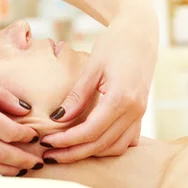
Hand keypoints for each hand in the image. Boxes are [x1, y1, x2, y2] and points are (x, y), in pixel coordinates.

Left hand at [41, 7, 157, 162]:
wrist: (140, 32)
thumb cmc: (114, 44)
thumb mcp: (91, 67)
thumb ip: (77, 97)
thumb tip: (57, 119)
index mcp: (122, 98)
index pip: (90, 131)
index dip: (66, 141)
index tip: (46, 143)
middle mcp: (135, 110)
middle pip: (101, 144)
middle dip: (73, 153)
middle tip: (49, 155)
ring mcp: (141, 113)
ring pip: (115, 147)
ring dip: (90, 153)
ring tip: (65, 152)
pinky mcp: (141, 113)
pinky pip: (126, 140)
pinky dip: (107, 147)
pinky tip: (89, 144)